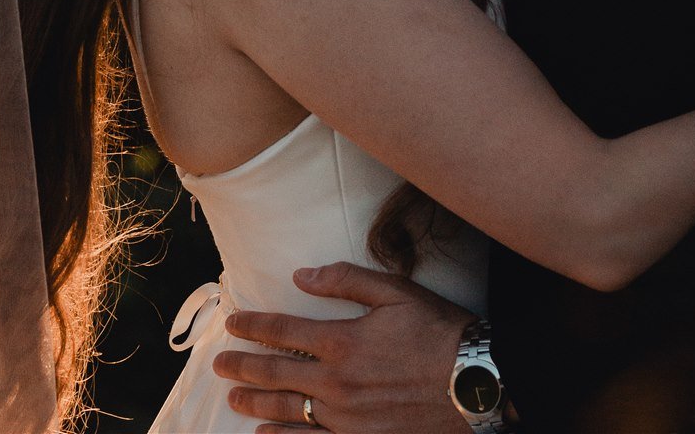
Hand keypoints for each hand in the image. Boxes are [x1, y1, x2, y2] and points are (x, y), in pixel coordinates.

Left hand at [212, 259, 472, 432]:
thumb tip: (301, 275)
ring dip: (256, 403)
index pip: (283, 330)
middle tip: (219, 365)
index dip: (253, 325)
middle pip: (276, 374)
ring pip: (288, 411)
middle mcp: (336, 383)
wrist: (475, 384)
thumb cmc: (437, 331)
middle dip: (243, 367)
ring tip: (232, 398)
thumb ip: (345, 280)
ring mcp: (346, 419)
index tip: (232, 321)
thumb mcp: (395, 291)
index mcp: (342, 341)